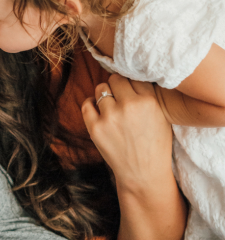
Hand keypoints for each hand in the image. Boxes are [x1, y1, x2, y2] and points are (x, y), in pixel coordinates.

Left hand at [81, 74, 172, 190]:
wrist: (143, 174)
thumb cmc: (154, 144)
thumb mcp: (161, 116)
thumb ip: (146, 95)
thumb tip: (127, 73)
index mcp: (149, 101)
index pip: (132, 76)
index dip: (129, 83)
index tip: (129, 90)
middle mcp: (129, 105)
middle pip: (115, 79)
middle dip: (116, 87)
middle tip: (119, 98)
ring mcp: (110, 116)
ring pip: (100, 89)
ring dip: (104, 95)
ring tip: (110, 107)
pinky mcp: (95, 127)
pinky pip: (86, 104)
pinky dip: (90, 104)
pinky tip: (97, 111)